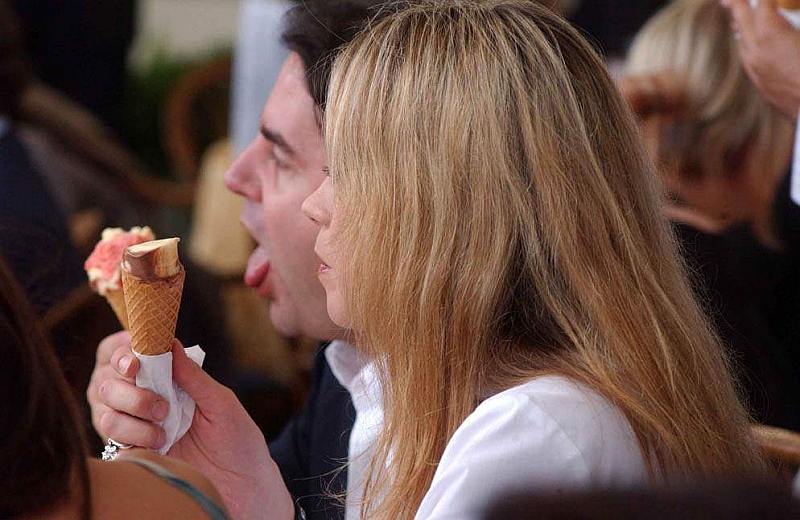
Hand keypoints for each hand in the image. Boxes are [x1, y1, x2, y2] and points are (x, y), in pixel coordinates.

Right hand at [86, 333, 293, 519]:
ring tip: (163, 435)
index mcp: (168, 382)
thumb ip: (192, 375)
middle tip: (161, 408)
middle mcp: (146, 402)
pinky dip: (130, 442)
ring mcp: (136, 429)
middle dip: (128, 391)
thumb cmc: (239, 442)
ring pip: (103, 413)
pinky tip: (157, 448)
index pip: (128, 355)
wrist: (244, 489)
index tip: (136, 361)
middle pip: (105, 382)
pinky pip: (111, 444)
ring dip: (130, 420)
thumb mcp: (221, 403)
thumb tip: (170, 341)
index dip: (122, 353)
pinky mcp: (134, 457)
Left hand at [722, 0, 799, 115]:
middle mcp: (755, 49)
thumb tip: (782, 25)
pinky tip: (753, 44)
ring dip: (742, 24)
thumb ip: (796, 20)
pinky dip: (748, 43)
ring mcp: (755, 67)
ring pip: (742, 40)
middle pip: (741, 18)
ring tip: (739, 15)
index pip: (761, 2)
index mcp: (770, 32)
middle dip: (736, 4)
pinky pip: (748, 57)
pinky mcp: (760, 82)